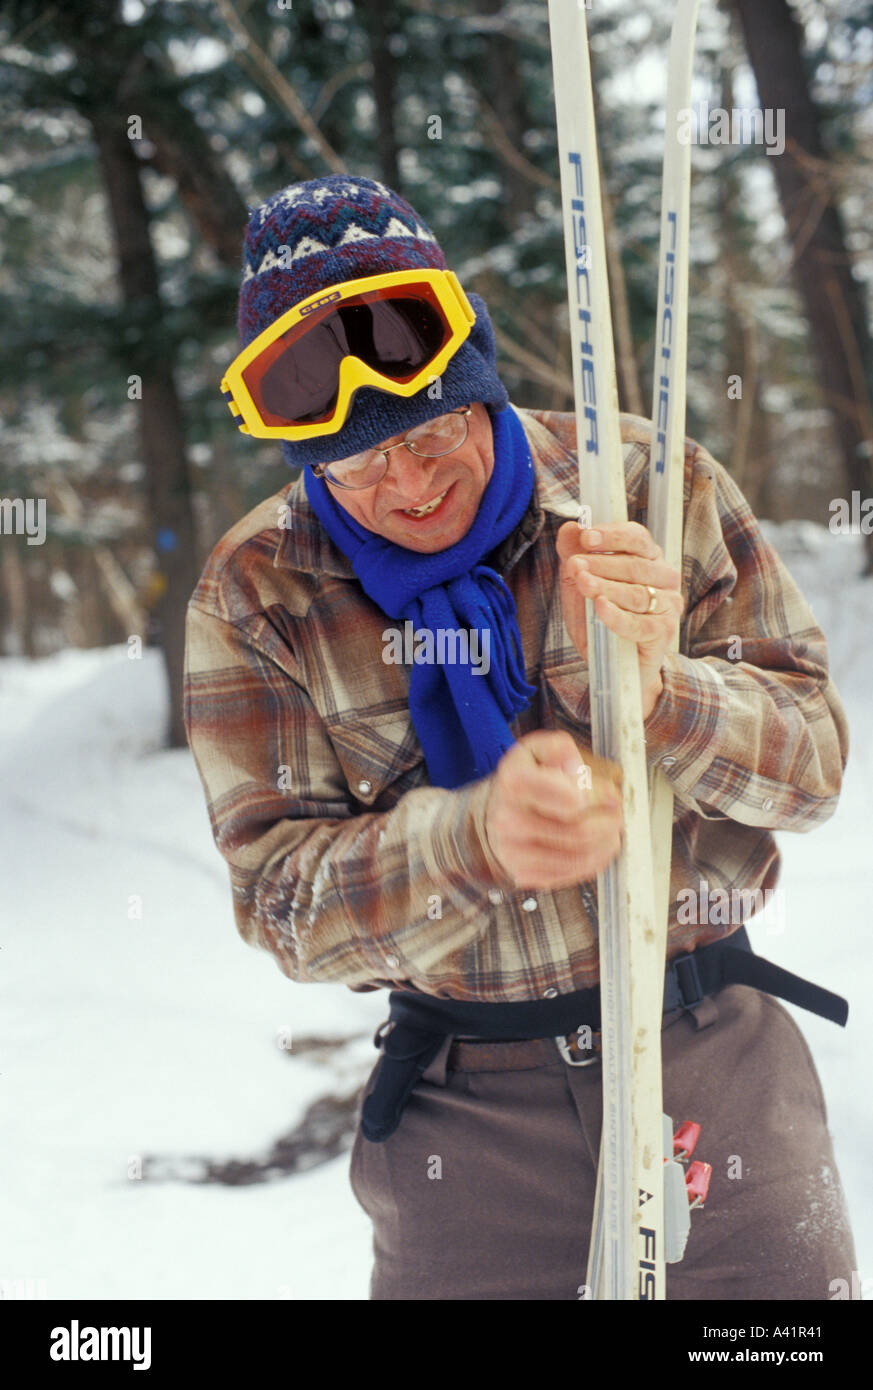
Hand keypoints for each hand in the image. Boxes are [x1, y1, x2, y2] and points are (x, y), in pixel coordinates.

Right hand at [483, 729, 622, 890]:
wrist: (496, 813)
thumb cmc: (527, 781)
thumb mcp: (539, 750)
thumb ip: (560, 749)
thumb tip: (575, 769)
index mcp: (514, 782)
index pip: (571, 798)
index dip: (600, 797)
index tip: (611, 793)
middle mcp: (508, 819)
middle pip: (581, 830)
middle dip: (610, 822)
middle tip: (617, 812)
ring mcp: (515, 851)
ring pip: (581, 855)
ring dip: (606, 842)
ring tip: (610, 829)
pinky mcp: (525, 874)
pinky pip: (573, 872)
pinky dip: (594, 860)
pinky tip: (596, 846)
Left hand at [556, 520, 683, 717]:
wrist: (613, 663)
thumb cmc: (599, 619)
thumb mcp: (580, 584)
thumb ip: (574, 555)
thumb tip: (569, 528)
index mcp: (648, 558)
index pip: (636, 538)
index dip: (612, 536)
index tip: (586, 537)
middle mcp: (664, 577)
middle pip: (635, 565)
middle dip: (601, 563)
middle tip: (575, 565)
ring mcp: (668, 605)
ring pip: (637, 593)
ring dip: (606, 587)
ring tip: (583, 584)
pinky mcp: (664, 631)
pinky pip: (639, 624)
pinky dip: (617, 616)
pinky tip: (600, 608)